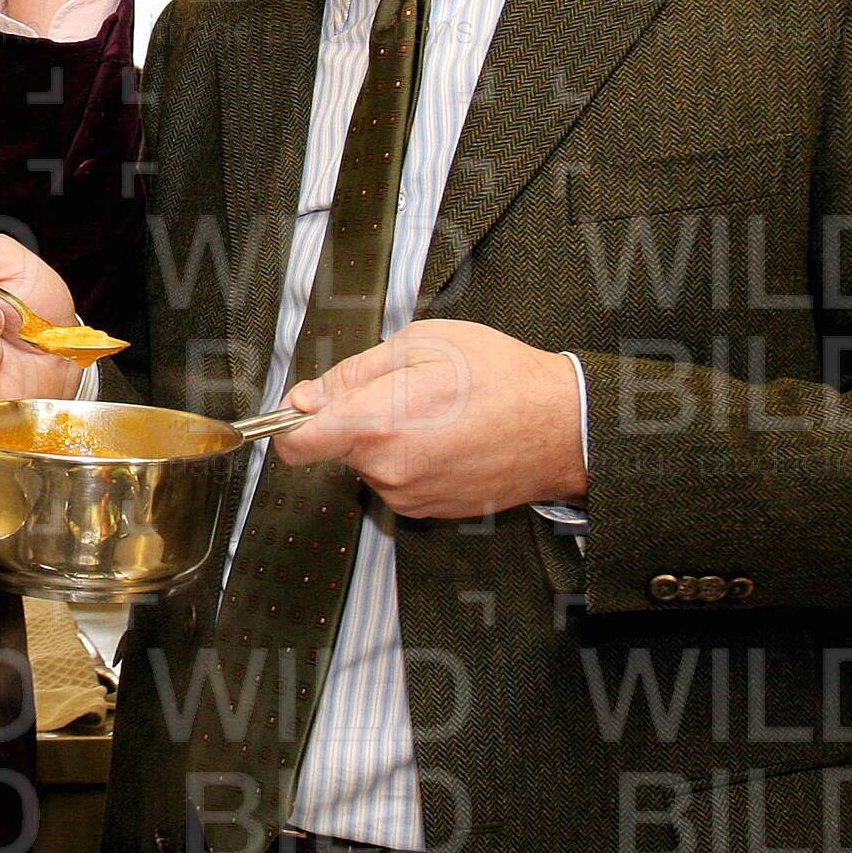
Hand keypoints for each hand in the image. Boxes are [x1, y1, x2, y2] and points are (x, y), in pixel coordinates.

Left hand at [270, 320, 586, 519]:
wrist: (563, 428)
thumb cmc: (502, 378)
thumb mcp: (422, 343)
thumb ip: (354, 371)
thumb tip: (308, 396)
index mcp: (377, 424)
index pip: (295, 443)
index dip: (289, 422)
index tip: (299, 408)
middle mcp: (388, 469)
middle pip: (336, 446)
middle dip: (355, 417)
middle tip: (403, 390)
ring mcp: (409, 495)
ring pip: (368, 462)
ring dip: (386, 438)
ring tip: (436, 413)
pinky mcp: (428, 509)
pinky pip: (396, 479)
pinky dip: (409, 458)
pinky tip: (447, 437)